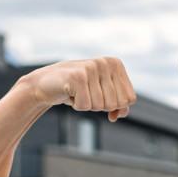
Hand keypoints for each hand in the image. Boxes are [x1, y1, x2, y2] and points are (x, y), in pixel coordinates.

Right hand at [18, 58, 136, 120]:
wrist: (47, 83)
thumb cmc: (78, 89)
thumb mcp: (102, 95)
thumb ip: (119, 104)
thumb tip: (120, 114)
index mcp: (116, 64)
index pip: (129, 99)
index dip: (115, 106)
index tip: (100, 96)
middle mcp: (105, 62)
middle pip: (116, 104)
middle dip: (100, 106)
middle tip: (87, 94)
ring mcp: (92, 67)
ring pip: (100, 106)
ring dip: (87, 105)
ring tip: (78, 92)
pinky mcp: (78, 76)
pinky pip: (85, 106)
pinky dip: (77, 106)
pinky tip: (70, 94)